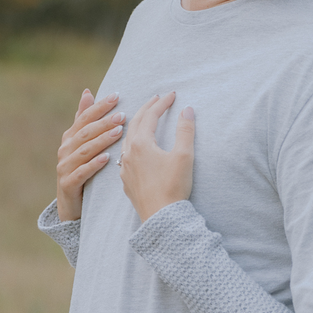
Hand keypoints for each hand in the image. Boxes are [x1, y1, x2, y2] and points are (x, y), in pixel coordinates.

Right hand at [56, 90, 121, 220]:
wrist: (70, 206)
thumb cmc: (81, 171)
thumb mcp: (83, 145)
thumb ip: (84, 120)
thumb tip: (87, 92)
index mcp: (70, 138)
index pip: (85, 117)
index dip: (99, 106)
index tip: (116, 96)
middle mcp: (65, 150)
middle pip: (85, 132)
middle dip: (104, 122)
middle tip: (122, 115)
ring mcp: (64, 167)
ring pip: (84, 150)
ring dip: (102, 140)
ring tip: (119, 132)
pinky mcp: (68, 184)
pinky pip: (82, 172)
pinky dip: (94, 164)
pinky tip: (107, 159)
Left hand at [122, 91, 194, 220]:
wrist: (161, 217)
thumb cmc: (173, 187)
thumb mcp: (184, 156)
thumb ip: (185, 130)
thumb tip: (187, 110)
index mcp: (141, 143)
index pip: (151, 115)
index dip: (162, 103)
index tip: (172, 95)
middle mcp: (128, 152)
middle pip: (135, 123)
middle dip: (147, 109)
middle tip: (157, 100)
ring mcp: (125, 167)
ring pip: (127, 139)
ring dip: (136, 125)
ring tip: (144, 119)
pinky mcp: (126, 181)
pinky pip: (125, 155)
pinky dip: (131, 144)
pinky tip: (135, 148)